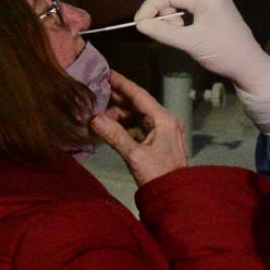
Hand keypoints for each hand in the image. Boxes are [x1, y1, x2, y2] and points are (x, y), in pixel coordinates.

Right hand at [89, 69, 191, 183]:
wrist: (176, 196)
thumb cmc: (158, 175)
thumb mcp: (135, 156)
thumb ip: (115, 136)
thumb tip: (93, 118)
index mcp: (163, 119)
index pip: (140, 95)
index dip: (122, 83)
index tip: (106, 73)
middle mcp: (165, 120)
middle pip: (138, 104)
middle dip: (117, 98)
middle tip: (96, 91)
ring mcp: (162, 131)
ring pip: (137, 115)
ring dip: (119, 114)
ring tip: (99, 113)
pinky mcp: (158, 141)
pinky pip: (139, 127)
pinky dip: (125, 125)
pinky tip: (109, 127)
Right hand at [129, 0, 269, 130]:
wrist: (248, 63)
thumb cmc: (221, 54)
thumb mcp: (190, 44)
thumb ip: (164, 32)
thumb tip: (141, 24)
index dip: (150, 7)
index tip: (139, 23)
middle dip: (162, 2)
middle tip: (165, 26)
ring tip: (175, 17)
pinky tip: (183, 2)